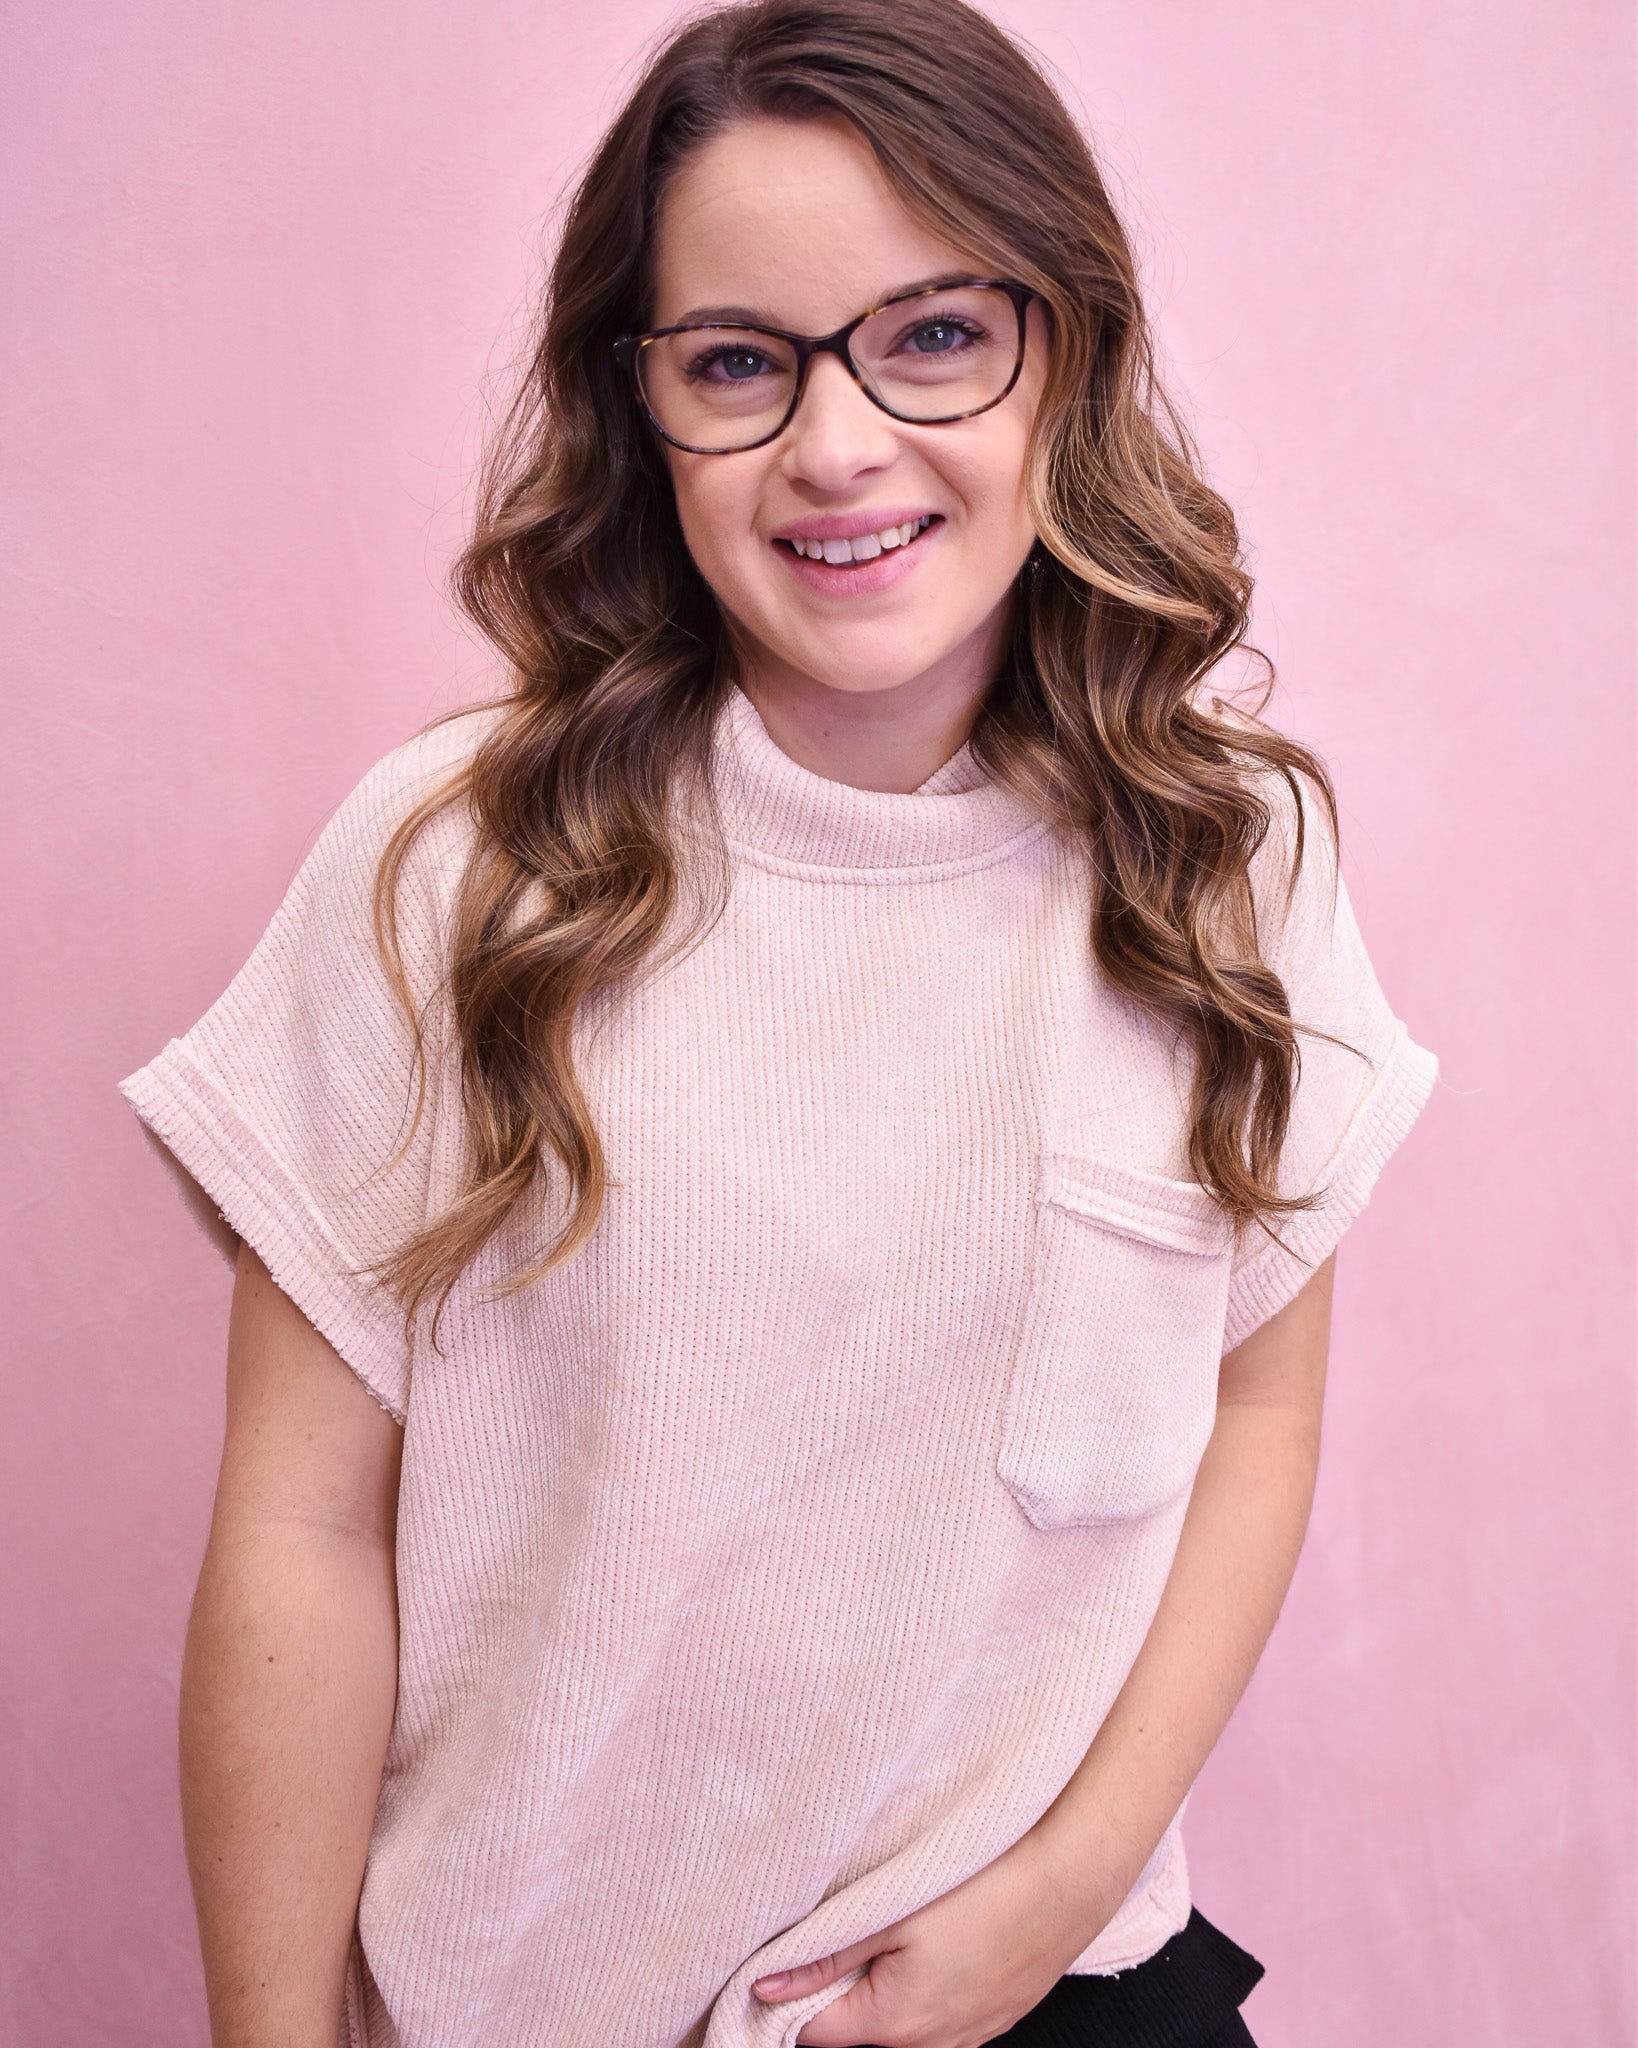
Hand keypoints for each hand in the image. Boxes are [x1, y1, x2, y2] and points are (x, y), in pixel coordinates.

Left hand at [749, 1825, 1113, 2046]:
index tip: (773, 1960)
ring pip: (898, 2022)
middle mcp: (932, 2045)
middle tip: (840, 1926)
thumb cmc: (984, 1889)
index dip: (785, 1997)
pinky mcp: (993, 2018)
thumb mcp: (891, 1912)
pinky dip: (921, 1987)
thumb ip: (824, 1953)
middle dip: (836, 1987)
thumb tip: (763, 1986)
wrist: (1071, 1880)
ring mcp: (968, 2036)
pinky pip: (938, 2017)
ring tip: (893, 1927)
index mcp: (896, 2022)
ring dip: (882, 1986)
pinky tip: (938, 1940)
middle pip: (856, 2028)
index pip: (812, 2032)